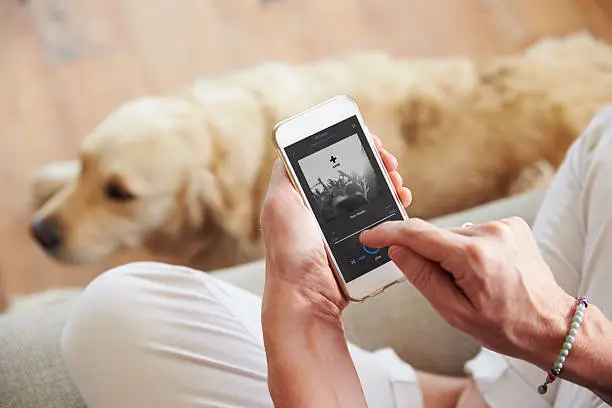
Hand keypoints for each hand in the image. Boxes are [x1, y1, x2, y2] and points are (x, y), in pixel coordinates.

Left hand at [260, 136, 410, 316]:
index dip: (350, 148)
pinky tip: (400, 202)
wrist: (308, 296)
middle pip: (356, 177)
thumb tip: (289, 152)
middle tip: (389, 163)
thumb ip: (284, 176)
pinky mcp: (361, 244)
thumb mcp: (279, 206)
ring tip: (397, 184)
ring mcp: (345, 228)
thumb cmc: (290, 252)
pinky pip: (381, 220)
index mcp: (305, 198)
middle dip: (376, 165)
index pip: (332, 163)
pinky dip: (394, 208)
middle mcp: (325, 211)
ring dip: (388, 184)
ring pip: (372, 197)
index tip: (368, 142)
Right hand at [360, 217, 574, 366]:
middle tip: (444, 285)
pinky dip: (467, 248)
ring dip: (449, 253)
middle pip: (435, 234)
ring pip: (453, 234)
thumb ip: (422, 277)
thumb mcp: (455, 312)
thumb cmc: (505, 326)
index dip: (387, 233)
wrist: (551, 325)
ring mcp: (503, 225)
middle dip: (427, 254)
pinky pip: (472, 232)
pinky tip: (483, 270)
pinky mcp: (511, 224)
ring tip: (471, 282)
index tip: (369, 236)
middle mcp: (489, 233)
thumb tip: (397, 250)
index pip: (417, 234)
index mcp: (473, 257)